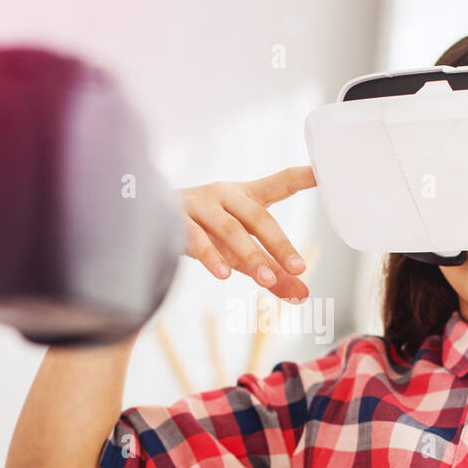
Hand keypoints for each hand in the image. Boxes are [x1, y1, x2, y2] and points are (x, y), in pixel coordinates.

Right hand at [180, 165, 314, 301]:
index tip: (323, 172)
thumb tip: (303, 295)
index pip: (280, 184)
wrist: (145, 213)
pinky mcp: (175, 219)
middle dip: (279, 244)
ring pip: (229, 230)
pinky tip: (222, 274)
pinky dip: (210, 256)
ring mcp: (200, 205)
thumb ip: (272, 272)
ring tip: (266, 280)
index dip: (302, 176)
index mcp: (245, 196)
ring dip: (249, 255)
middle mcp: (225, 195)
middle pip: (258, 217)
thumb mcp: (240, 249)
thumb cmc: (205, 229)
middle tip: (299, 268)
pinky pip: (195, 238)